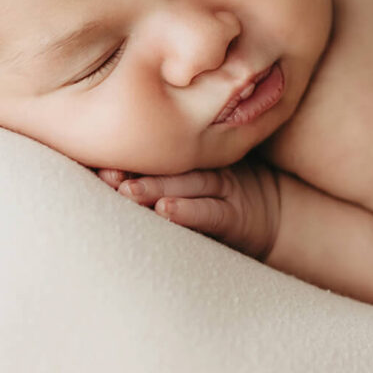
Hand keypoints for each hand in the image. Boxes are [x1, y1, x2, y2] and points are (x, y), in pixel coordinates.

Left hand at [95, 162, 281, 261]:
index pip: (154, 155)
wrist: (276, 217)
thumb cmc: (224, 197)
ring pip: (185, 185)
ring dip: (154, 189)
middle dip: (133, 171)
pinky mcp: (235, 215)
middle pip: (165, 167)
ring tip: (126, 191)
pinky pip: (210, 212)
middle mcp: (203, 170)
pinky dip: (188, 211)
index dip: (126, 156)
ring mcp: (223, 189)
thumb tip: (108, 164)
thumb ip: (166, 166)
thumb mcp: (198, 177)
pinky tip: (166, 211)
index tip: (96, 159)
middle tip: (104, 173)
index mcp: (189, 161)